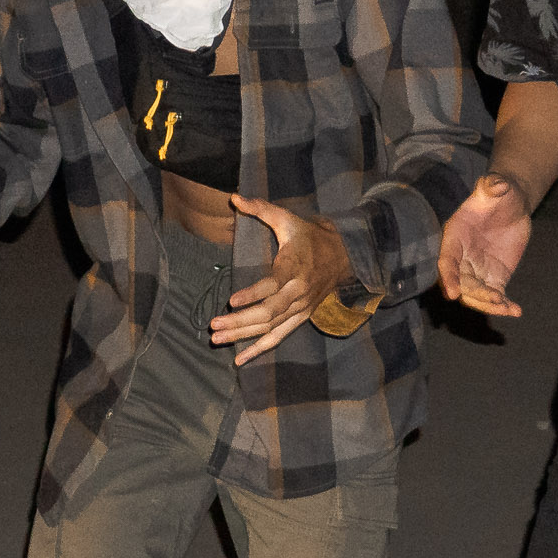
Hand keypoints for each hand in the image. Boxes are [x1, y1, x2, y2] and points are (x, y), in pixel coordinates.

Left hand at [210, 192, 353, 366]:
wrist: (343, 256)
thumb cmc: (309, 237)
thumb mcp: (287, 219)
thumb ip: (261, 209)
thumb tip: (234, 197)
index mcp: (294, 268)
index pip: (273, 285)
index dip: (253, 294)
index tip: (231, 300)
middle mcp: (298, 293)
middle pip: (269, 313)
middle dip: (240, 322)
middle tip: (214, 326)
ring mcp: (301, 309)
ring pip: (271, 329)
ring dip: (244, 337)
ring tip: (218, 339)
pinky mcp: (300, 318)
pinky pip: (279, 338)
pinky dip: (260, 350)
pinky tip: (240, 359)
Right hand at [439, 173, 534, 318]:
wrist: (512, 205)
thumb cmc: (499, 193)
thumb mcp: (497, 186)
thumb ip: (493, 185)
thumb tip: (496, 184)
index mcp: (454, 235)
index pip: (446, 259)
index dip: (448, 276)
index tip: (452, 293)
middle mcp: (461, 257)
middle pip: (461, 282)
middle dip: (474, 294)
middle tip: (495, 298)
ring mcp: (476, 270)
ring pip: (475, 295)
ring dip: (488, 304)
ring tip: (507, 307)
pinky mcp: (493, 278)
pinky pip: (494, 296)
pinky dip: (503, 306)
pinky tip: (516, 311)